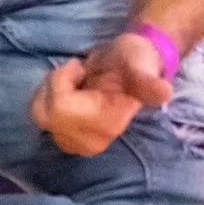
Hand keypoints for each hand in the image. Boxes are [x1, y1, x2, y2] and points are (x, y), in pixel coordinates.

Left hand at [28, 32, 173, 156]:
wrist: (130, 66)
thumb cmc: (134, 61)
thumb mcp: (141, 64)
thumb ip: (147, 81)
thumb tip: (164, 92)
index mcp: (108, 124)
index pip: (60, 107)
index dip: (63, 80)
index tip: (82, 68)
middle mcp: (91, 141)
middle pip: (46, 113)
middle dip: (55, 83)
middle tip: (77, 71)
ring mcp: (77, 143)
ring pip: (39, 114)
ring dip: (50, 89)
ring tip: (73, 80)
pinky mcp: (66, 139)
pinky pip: (39, 116)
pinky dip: (45, 97)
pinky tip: (65, 90)